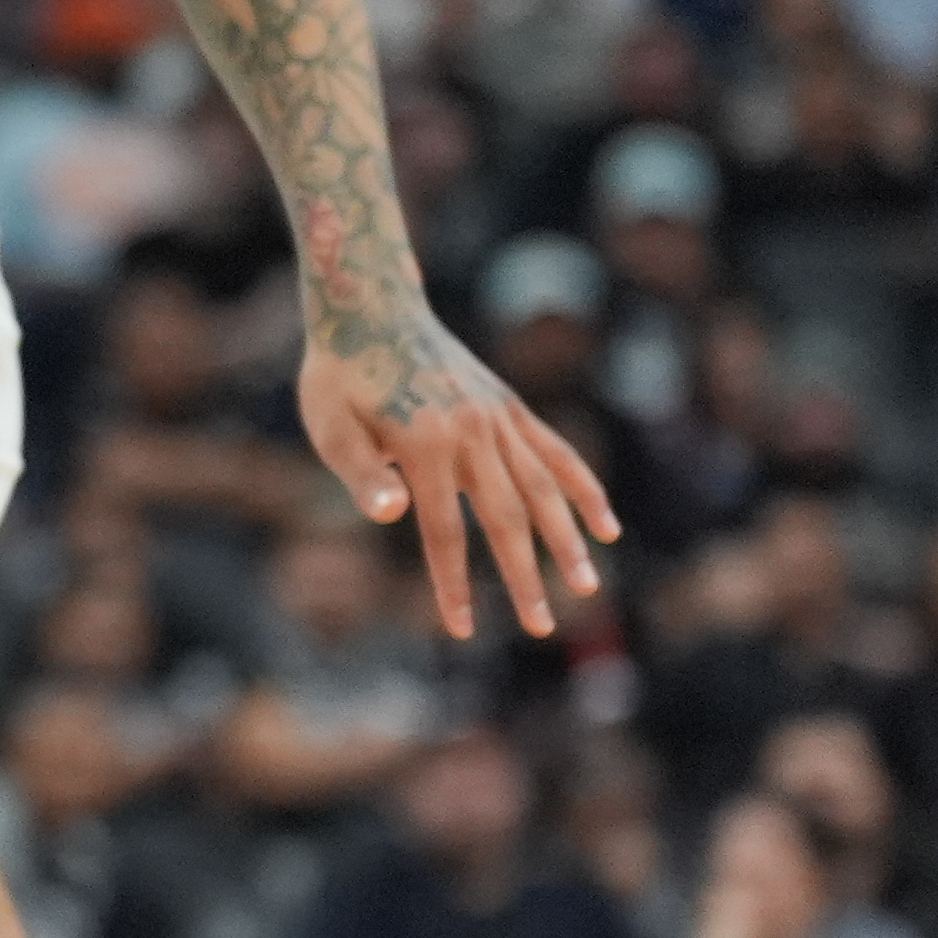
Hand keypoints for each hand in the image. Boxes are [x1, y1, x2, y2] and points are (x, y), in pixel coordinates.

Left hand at [297, 304, 614, 641]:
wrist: (371, 307)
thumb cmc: (338, 375)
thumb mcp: (330, 426)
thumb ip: (363, 473)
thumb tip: (394, 513)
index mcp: (425, 445)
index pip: (443, 531)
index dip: (452, 583)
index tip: (461, 630)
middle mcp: (472, 433)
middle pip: (506, 517)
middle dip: (524, 576)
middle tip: (542, 628)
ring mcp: (497, 418)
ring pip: (543, 489)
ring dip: (566, 540)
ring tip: (587, 587)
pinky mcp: (509, 407)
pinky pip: (555, 453)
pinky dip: (583, 489)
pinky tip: (606, 526)